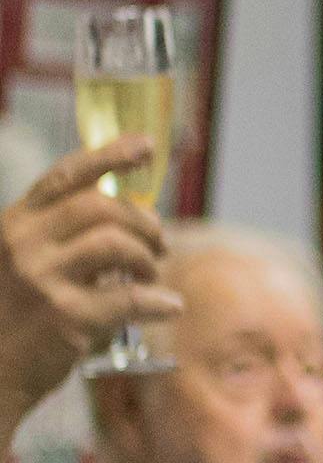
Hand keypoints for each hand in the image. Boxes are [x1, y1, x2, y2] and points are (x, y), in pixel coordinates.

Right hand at [0, 141, 175, 405]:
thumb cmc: (13, 317)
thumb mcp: (22, 262)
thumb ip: (63, 237)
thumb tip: (134, 219)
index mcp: (14, 224)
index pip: (65, 176)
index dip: (108, 155)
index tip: (145, 146)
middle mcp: (22, 244)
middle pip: (100, 206)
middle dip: (142, 221)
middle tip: (159, 244)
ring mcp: (42, 278)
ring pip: (117, 243)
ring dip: (147, 258)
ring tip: (150, 275)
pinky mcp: (66, 316)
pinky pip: (132, 297)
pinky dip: (160, 300)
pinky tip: (168, 306)